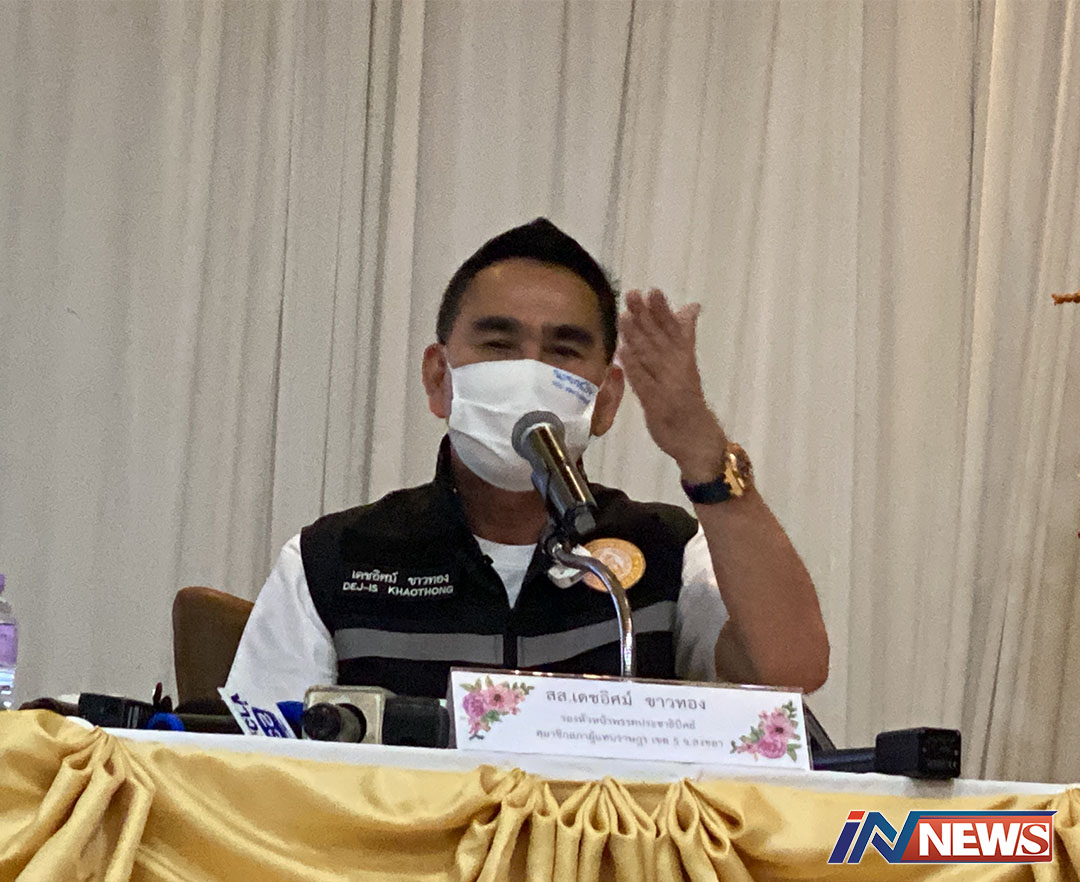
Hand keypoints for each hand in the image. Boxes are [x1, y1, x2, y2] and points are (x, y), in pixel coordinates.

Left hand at [618, 289, 727, 482]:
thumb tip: (691, 306)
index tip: (651, 291)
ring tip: (624, 316)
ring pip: (650, 357)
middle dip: (646, 316)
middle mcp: (678, 368)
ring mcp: (668, 386)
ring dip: (637, 336)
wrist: (698, 439)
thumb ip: (685, 336)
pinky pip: (644, 383)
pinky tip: (621, 352)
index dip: (662, 310)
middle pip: (660, 338)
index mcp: (686, 357)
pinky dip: (634, 368)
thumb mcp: (688, 364)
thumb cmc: (688, 400)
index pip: (673, 329)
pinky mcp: (657, 404)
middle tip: (632, 294)